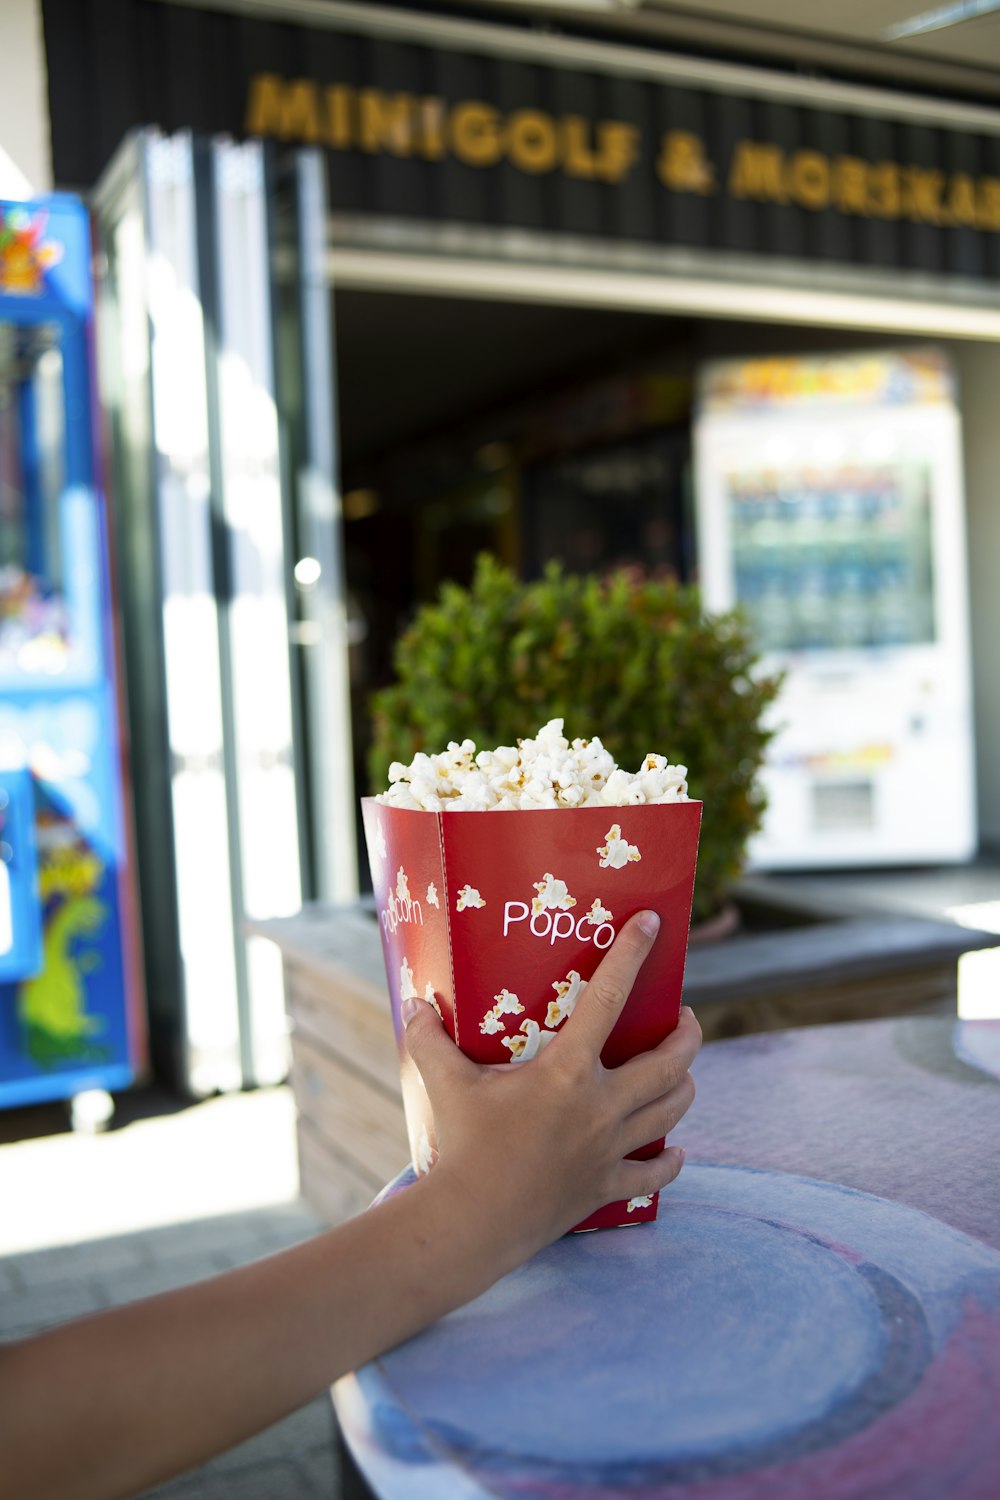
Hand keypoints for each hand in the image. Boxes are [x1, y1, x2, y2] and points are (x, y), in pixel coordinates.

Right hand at [401, 911, 701, 1264]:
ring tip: (682, 1071)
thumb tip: (415, 1004)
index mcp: (566, 1071)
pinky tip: (673, 1151)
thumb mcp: (444, 1085)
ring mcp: (609, 1149)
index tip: (653, 923)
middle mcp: (600, 1106)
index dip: (632, 955)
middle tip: (685, 1018)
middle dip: (687, 1035)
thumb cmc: (460, 1147)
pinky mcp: (606, 1186)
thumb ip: (430, 1041)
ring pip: (671, 1111)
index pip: (607, 998)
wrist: (472, 1224)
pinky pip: (654, 1174)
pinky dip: (669, 1161)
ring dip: (684, 1086)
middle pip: (668, 1063)